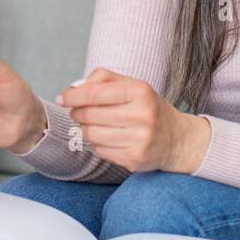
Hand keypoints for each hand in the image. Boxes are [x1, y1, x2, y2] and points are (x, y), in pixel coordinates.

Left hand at [56, 68, 211, 173]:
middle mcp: (142, 116)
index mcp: (140, 92)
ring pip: (91, 134)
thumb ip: (103, 79)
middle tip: (78, 112)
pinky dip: (97, 144)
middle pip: (89, 114)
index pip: (96, 92)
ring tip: (93, 124)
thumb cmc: (149, 108)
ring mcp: (139, 140)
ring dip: (85, 129)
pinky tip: (108, 138)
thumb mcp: (133, 86)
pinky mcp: (134, 159)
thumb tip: (73, 88)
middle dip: (77, 113)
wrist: (178, 139)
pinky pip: (99, 151)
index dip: (73, 96)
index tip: (62, 98)